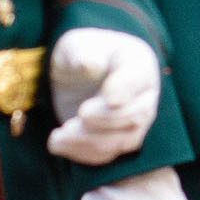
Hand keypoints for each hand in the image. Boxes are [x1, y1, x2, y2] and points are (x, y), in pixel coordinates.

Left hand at [46, 28, 161, 164]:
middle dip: (105, 119)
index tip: (108, 97)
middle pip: (136, 115)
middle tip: (79, 113)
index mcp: (138, 63)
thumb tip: (90, 64)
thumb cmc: (81, 53)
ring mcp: (133, 122)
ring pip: (121, 141)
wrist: (79, 73)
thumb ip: (82, 53)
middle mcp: (143, 96)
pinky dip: (81, 153)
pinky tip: (57, 144)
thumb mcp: (75, 45)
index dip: (125, 89)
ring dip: (88, 142)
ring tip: (57, 136)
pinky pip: (106, 154)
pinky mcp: (116, 140)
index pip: (137, 78)